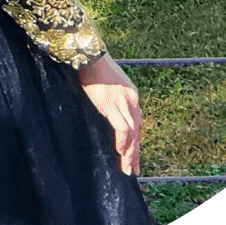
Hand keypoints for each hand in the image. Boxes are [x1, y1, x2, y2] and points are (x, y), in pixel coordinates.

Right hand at [78, 54, 141, 175]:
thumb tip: (104, 108)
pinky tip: (119, 153)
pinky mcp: (111, 104)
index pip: (136, 123)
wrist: (89, 54)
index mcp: (131, 94)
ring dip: (130, 153)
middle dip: (135, 152)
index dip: (135, 141)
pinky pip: (122, 128)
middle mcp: (131, 100)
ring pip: (132, 134)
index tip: (133, 155)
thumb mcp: (107, 83)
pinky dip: (122, 142)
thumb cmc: (93, 66)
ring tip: (127, 169)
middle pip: (137, 131)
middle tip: (133, 170)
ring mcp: (122, 102)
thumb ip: (110, 97)